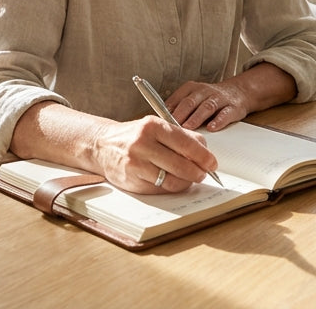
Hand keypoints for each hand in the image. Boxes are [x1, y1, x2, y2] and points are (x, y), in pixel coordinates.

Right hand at [89, 116, 218, 193]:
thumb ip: (182, 136)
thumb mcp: (156, 127)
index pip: (185, 143)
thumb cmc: (135, 136)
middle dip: (197, 172)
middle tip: (203, 174)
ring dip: (185, 182)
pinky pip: (159, 189)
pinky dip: (170, 188)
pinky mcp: (131, 180)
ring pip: (171, 180)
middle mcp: (142, 143)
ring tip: (188, 179)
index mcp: (152, 126)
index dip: (203, 156)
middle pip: (181, 164)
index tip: (212, 163)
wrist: (103, 145)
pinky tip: (171, 182)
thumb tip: (205, 151)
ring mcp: (136, 163)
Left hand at [166, 79, 252, 131]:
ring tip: (188, 127)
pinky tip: (211, 127)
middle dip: (180, 113)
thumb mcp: (193, 97)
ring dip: (196, 117)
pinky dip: (218, 121)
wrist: (239, 92)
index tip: (161, 120)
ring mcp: (219, 98)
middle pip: (190, 101)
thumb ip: (179, 107)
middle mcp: (205, 91)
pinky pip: (225, 113)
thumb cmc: (210, 99)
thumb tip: (160, 122)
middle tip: (172, 125)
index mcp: (192, 88)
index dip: (169, 109)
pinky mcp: (232, 107)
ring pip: (206, 107)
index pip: (178, 98)